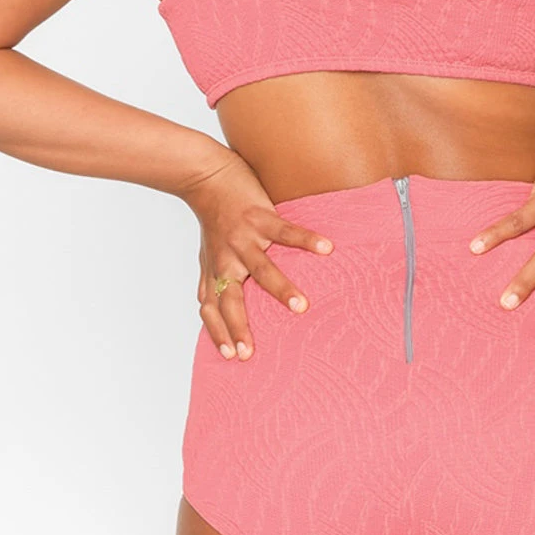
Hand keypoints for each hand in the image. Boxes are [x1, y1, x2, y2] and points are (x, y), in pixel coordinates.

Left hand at [179, 150, 333, 360]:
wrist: (207, 178)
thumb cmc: (212, 220)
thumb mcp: (207, 255)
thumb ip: (212, 281)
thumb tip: (208, 307)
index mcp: (217, 271)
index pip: (213, 309)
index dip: (219, 332)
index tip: (231, 357)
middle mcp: (227, 260)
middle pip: (232, 299)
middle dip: (240, 326)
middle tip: (250, 351)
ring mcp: (244, 239)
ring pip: (263, 269)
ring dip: (281, 289)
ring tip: (302, 307)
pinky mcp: (260, 217)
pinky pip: (286, 232)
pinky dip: (306, 240)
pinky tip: (326, 248)